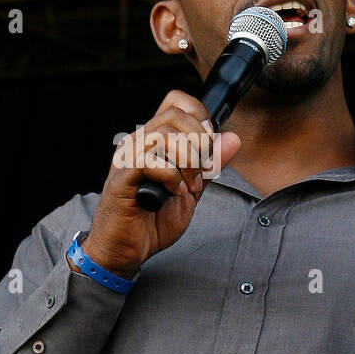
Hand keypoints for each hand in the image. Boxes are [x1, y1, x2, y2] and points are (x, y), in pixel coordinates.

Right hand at [82, 90, 241, 276]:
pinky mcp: (121, 177)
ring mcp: (127, 157)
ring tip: (187, 187)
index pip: (176, 102)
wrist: (125, 251)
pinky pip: (150, 160)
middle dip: (199, 145)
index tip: (207, 149)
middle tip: (199, 175)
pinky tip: (171, 193)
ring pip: (164, 135)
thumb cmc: (152, 221)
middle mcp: (138, 142)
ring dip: (187, 163)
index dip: (199, 117)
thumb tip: (233, 138)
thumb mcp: (192, 190)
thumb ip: (210, 165)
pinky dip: (171, 177)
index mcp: (153, 140)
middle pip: (175, 116)